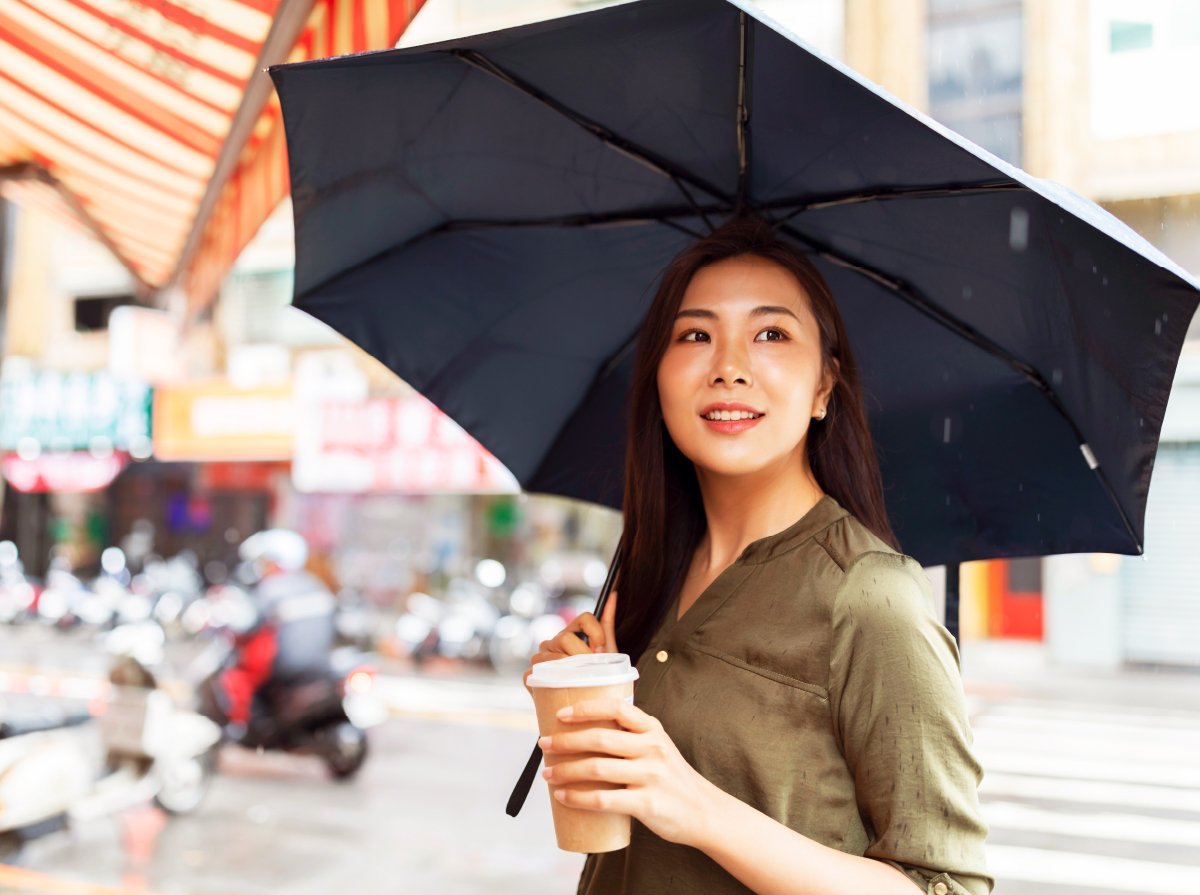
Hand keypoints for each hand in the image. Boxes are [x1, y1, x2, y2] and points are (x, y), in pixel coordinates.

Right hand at [523, 590, 618, 687]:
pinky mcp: (530, 676)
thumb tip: (614, 595)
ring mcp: (540, 658)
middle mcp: (554, 641)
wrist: (587, 702)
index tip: (601, 650)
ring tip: (578, 680)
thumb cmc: (596, 675)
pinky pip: (533, 673)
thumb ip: (607, 623)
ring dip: (568, 670)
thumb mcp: (607, 651)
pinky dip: (547, 681)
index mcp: (572, 632)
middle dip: (583, 655)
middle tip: (591, 669)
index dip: (595, 633)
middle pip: (566, 638)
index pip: (584, 618)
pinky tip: (558, 687)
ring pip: (551, 656)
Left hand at [538, 698, 717, 847]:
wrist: (705, 812)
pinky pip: (604, 799)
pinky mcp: (646, 803)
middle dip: (565, 741)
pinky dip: (578, 798)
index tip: (561, 713)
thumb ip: (631, 737)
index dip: (586, 708)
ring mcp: (650, 775)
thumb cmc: (672, 779)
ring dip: (565, 770)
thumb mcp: (659, 747)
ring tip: (547, 774)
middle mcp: (652, 748)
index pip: (616, 707)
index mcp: (652, 729)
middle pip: (599, 738)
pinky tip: (563, 797)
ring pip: (596, 768)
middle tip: (544, 745)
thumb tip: (585, 733)